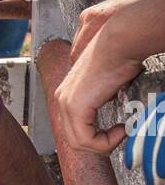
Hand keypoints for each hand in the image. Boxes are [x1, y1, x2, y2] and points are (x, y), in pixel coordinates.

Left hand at [56, 0, 164, 152]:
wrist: (120, 41)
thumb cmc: (120, 55)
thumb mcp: (108, 82)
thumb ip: (102, 97)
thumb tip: (111, 106)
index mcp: (67, 93)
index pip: (74, 128)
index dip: (97, 135)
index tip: (120, 128)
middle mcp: (62, 99)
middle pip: (74, 139)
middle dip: (99, 144)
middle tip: (121, 135)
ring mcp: (65, 103)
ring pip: (79, 143)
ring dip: (104, 144)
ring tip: (122, 133)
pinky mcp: (75, 107)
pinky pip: (86, 140)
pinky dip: (105, 142)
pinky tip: (121, 130)